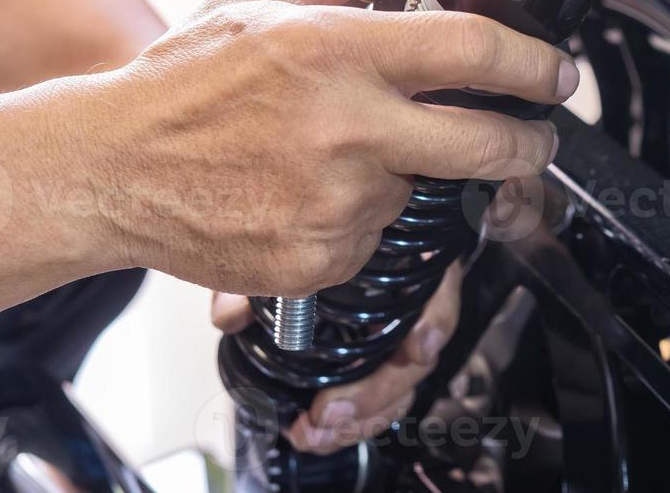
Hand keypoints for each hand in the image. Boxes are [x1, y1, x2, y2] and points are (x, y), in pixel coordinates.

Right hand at [77, 0, 578, 297]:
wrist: (106, 169)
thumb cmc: (179, 81)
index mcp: (340, 51)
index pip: (476, 51)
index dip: (537, 64)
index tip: (559, 74)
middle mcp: (350, 127)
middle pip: (487, 143)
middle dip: (531, 143)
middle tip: (535, 137)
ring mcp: (338, 200)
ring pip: (422, 190)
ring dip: (405, 174)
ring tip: (336, 153)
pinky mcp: (322, 257)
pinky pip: (375, 236)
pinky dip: (359, 216)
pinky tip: (308, 191)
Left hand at [211, 262, 465, 453]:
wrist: (301, 240)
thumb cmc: (309, 237)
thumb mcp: (280, 245)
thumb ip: (258, 275)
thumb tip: (231, 314)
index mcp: (404, 263)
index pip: (437, 290)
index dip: (434, 322)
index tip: (416, 347)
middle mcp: (409, 303)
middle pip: (415, 356)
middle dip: (375, 394)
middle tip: (329, 412)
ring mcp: (396, 339)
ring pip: (400, 388)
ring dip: (361, 418)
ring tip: (316, 432)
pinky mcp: (377, 367)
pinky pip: (379, 403)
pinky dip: (352, 422)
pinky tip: (319, 432)